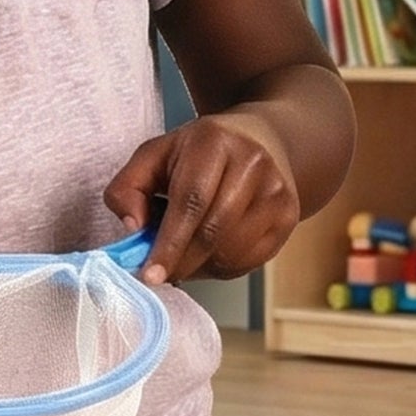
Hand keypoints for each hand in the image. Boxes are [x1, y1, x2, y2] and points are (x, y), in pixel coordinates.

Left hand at [105, 113, 302, 282]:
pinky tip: (210, 252)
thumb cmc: (198, 153)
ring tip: (184, 254)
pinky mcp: (289, 215)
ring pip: (233, 251)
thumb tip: (132, 228)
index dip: (169, 243)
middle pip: (213, 231)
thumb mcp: (153, 156)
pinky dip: (223, 267)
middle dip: (181, 262)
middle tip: (160, 274)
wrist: (262, 140)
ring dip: (200, 266)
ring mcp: (276, 190)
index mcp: (213, 141)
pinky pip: (251, 260)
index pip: (190, 201)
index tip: (151, 274)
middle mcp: (252, 163)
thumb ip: (127, 188)